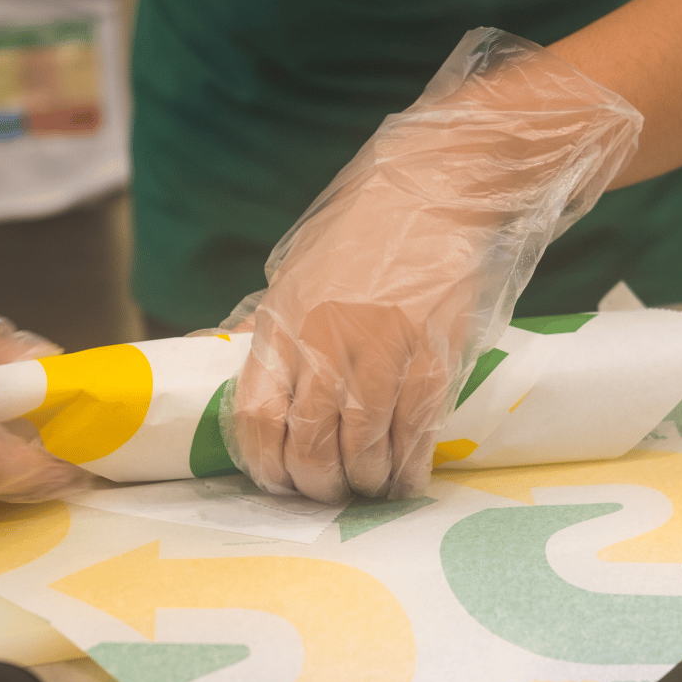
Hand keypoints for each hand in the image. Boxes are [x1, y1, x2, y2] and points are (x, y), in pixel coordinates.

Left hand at [225, 28, 641, 502]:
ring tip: (369, 488)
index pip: (255, 416)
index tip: (279, 482)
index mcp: (284, 319)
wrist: (435, 187)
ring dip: (365, 482)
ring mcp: (381, 346)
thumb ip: (271, 330)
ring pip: (363, 444)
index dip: (265, 465)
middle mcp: (325, 338)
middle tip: (329, 493)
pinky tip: (407, 477)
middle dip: (317, 485)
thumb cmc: (360, 232)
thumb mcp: (296, 272)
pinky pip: (416, 429)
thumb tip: (246, 380)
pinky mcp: (432, 349)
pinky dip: (409, 465)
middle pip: (308, 443)